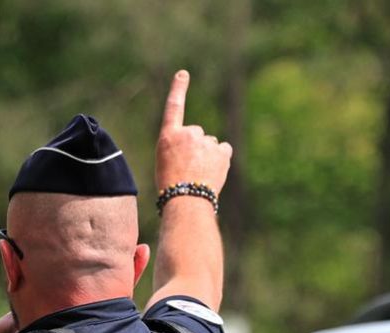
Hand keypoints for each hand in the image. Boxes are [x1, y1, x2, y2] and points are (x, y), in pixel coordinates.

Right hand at [155, 70, 232, 193]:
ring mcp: (206, 141)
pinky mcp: (222, 151)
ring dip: (208, 157)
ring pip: (210, 145)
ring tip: (199, 176)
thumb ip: (179, 148)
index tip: (183, 74)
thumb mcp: (165, 163)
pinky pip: (223, 151)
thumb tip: (200, 147)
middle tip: (189, 169)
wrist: (185, 202)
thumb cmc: (171, 187)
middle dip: (196, 148)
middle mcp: (188, 133)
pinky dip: (221, 160)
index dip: (178, 89)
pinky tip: (213, 173)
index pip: (174, 107)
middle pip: (196, 134)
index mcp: (168, 136)